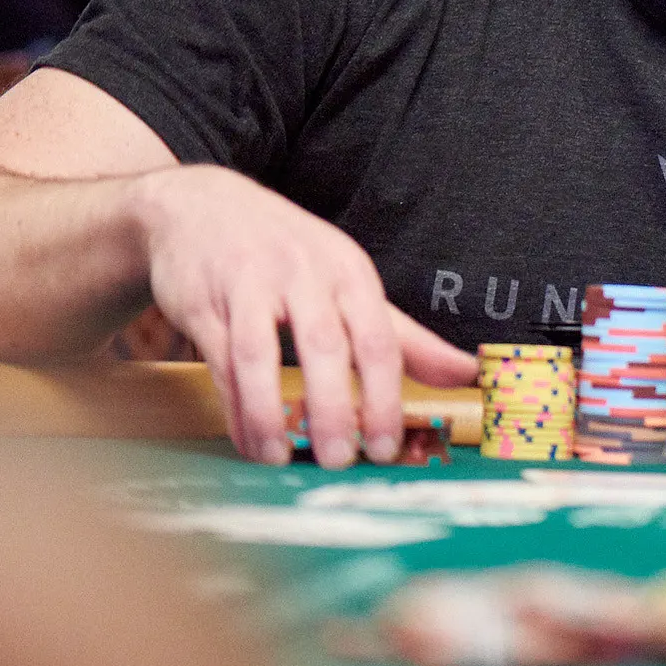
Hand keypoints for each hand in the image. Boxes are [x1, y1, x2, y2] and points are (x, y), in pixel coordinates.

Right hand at [129, 166, 474, 467]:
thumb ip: (404, 335)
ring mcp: (248, 286)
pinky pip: (220, 362)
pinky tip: (249, 439)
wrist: (200, 205)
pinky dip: (234, 408)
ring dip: (270, 413)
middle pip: (324, 346)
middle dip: (333, 409)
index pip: (378, 340)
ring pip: (259, 356)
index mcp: (348, 272)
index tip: (386, 446)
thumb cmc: (286, 251)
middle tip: (339, 460)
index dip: (384, 398)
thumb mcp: (349, 280)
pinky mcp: (203, 302)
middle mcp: (302, 274)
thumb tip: (466, 373)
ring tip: (280, 457)